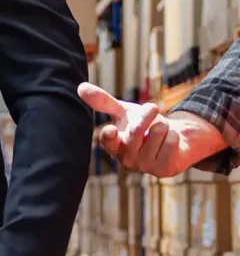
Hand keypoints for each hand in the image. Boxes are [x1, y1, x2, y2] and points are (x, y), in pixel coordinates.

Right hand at [77, 82, 224, 176]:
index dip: (109, 136)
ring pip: (157, 132)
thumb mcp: (123, 111)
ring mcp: (145, 165)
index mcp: (113, 145)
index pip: (108, 141)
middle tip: (152, 107)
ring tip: (161, 131)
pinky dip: (173, 134)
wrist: (174, 139)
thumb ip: (103, 102)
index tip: (111, 129)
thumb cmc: (144, 125)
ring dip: (163, 125)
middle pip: (136, 131)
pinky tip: (169, 141)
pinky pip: (171, 141)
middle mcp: (126, 158)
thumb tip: (80, 87)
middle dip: (146, 114)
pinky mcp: (164, 168)